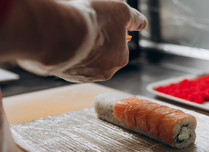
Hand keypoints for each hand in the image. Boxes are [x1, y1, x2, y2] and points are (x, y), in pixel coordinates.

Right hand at [8, 0, 146, 82]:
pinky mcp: (64, 74)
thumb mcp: (122, 11)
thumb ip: (134, 18)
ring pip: (83, 59)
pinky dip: (65, 52)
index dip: (109, 31)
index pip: (118, 45)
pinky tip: (60, 40)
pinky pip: (66, 62)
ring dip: (79, 47)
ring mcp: (83, 76)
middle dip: (95, 41)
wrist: (60, 33)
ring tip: (71, 31)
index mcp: (120, 59)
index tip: (100, 22)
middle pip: (101, 54)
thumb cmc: (94, 22)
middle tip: (85, 25)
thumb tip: (142, 24)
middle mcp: (104, 72)